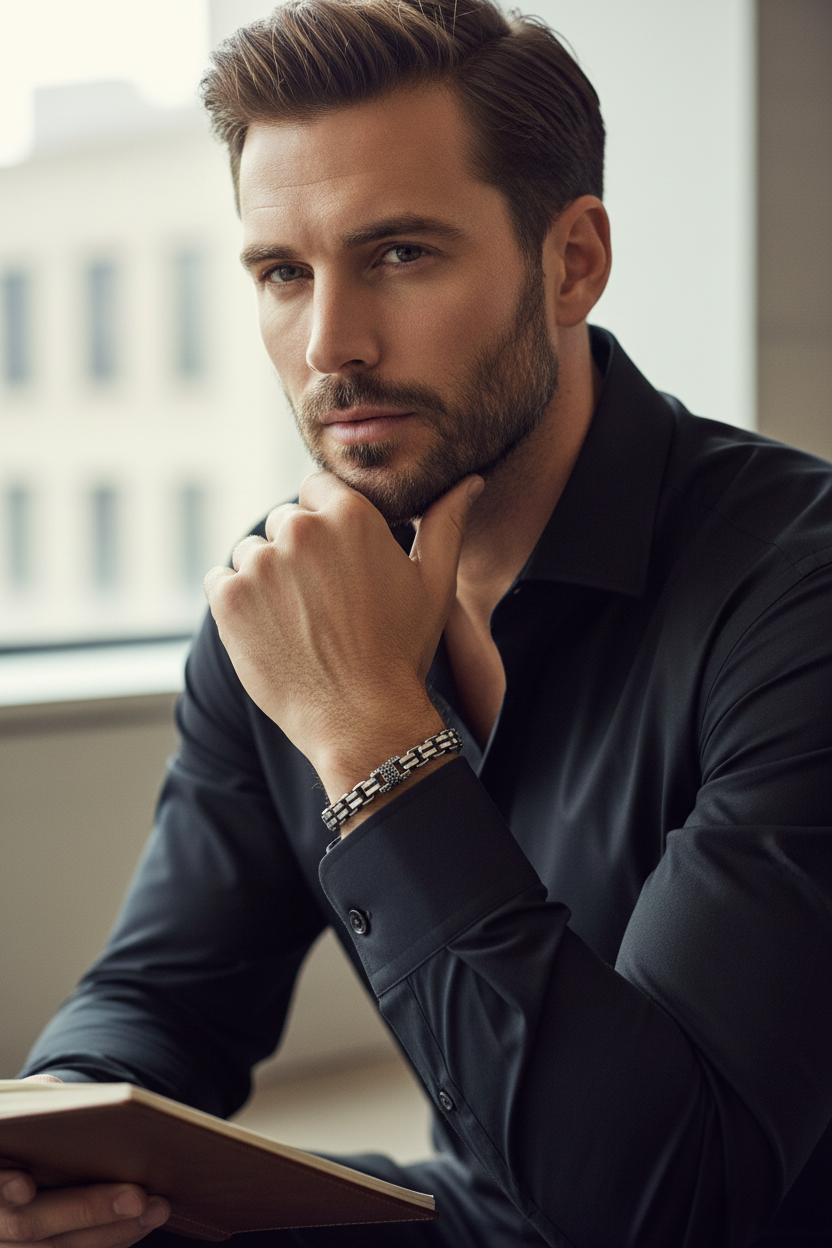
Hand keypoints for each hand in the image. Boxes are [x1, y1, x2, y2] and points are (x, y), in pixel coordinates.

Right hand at [0, 1080, 169, 1247]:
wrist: (24, 1155)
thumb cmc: (27, 1125)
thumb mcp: (26, 1106)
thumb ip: (37, 1101)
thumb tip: (61, 1093)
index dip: (3, 1187)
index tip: (25, 1185)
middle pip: (30, 1224)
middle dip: (86, 1210)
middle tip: (137, 1196)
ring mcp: (12, 1245)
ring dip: (114, 1230)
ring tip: (160, 1207)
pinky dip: (115, 1238)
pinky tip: (147, 1219)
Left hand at [204, 471, 482, 796]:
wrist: (361, 720)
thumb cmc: (402, 652)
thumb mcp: (434, 584)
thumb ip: (445, 524)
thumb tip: (470, 481)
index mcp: (350, 515)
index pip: (318, 488)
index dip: (328, 523)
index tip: (337, 561)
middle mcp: (301, 529)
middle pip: (286, 521)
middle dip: (299, 552)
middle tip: (324, 602)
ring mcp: (260, 563)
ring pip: (252, 552)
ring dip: (267, 578)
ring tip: (300, 622)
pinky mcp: (229, 598)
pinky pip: (221, 580)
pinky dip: (238, 602)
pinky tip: (272, 631)